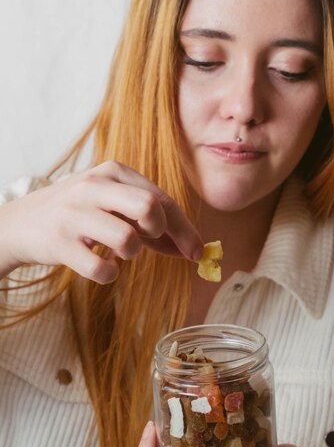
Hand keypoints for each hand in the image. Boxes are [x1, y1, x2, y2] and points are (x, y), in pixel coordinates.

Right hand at [0, 161, 202, 282]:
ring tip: (117, 251)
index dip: (185, 230)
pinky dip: (109, 274)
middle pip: (150, 207)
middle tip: (147, 240)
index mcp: (114, 172)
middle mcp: (94, 187)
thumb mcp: (113, 205)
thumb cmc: (81, 214)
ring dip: (131, 254)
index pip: (162, 199)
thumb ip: (150, 222)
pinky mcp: (60, 243)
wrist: (23, 223)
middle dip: (160, 231)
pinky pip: (102, 269)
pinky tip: (100, 266)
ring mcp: (75, 214)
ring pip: (127, 239)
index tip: (198, 252)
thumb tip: (192, 249)